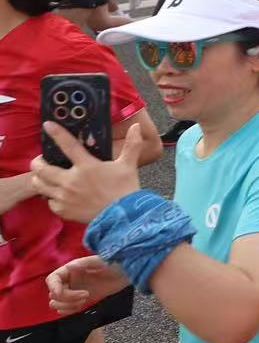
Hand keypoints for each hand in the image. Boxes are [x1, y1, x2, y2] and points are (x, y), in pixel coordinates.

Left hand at [29, 122, 143, 224]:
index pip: (68, 145)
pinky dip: (51, 197)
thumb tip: (136, 126)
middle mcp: (71, 180)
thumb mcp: (129, 165)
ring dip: (39, 179)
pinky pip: (49, 202)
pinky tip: (58, 195)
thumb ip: (131, 145)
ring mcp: (64, 196)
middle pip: (41, 168)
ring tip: (43, 177)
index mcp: (87, 166)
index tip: (47, 125)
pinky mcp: (62, 210)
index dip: (56, 133)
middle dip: (37, 162)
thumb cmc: (126, 189)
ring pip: (39, 184)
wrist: (123, 217)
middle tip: (41, 160)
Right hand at [46, 255, 128, 316]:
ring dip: (68, 305)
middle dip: (67, 298)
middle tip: (86, 295)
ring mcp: (73, 291)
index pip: (52, 280)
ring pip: (56, 304)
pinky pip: (65, 309)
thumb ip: (84, 264)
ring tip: (85, 300)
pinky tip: (83, 304)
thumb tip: (69, 267)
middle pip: (53, 295)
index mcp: (70, 270)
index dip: (53, 288)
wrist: (126, 273)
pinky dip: (70, 310)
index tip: (62, 293)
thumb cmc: (114, 263)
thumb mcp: (101, 261)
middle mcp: (69, 280)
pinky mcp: (79, 300)